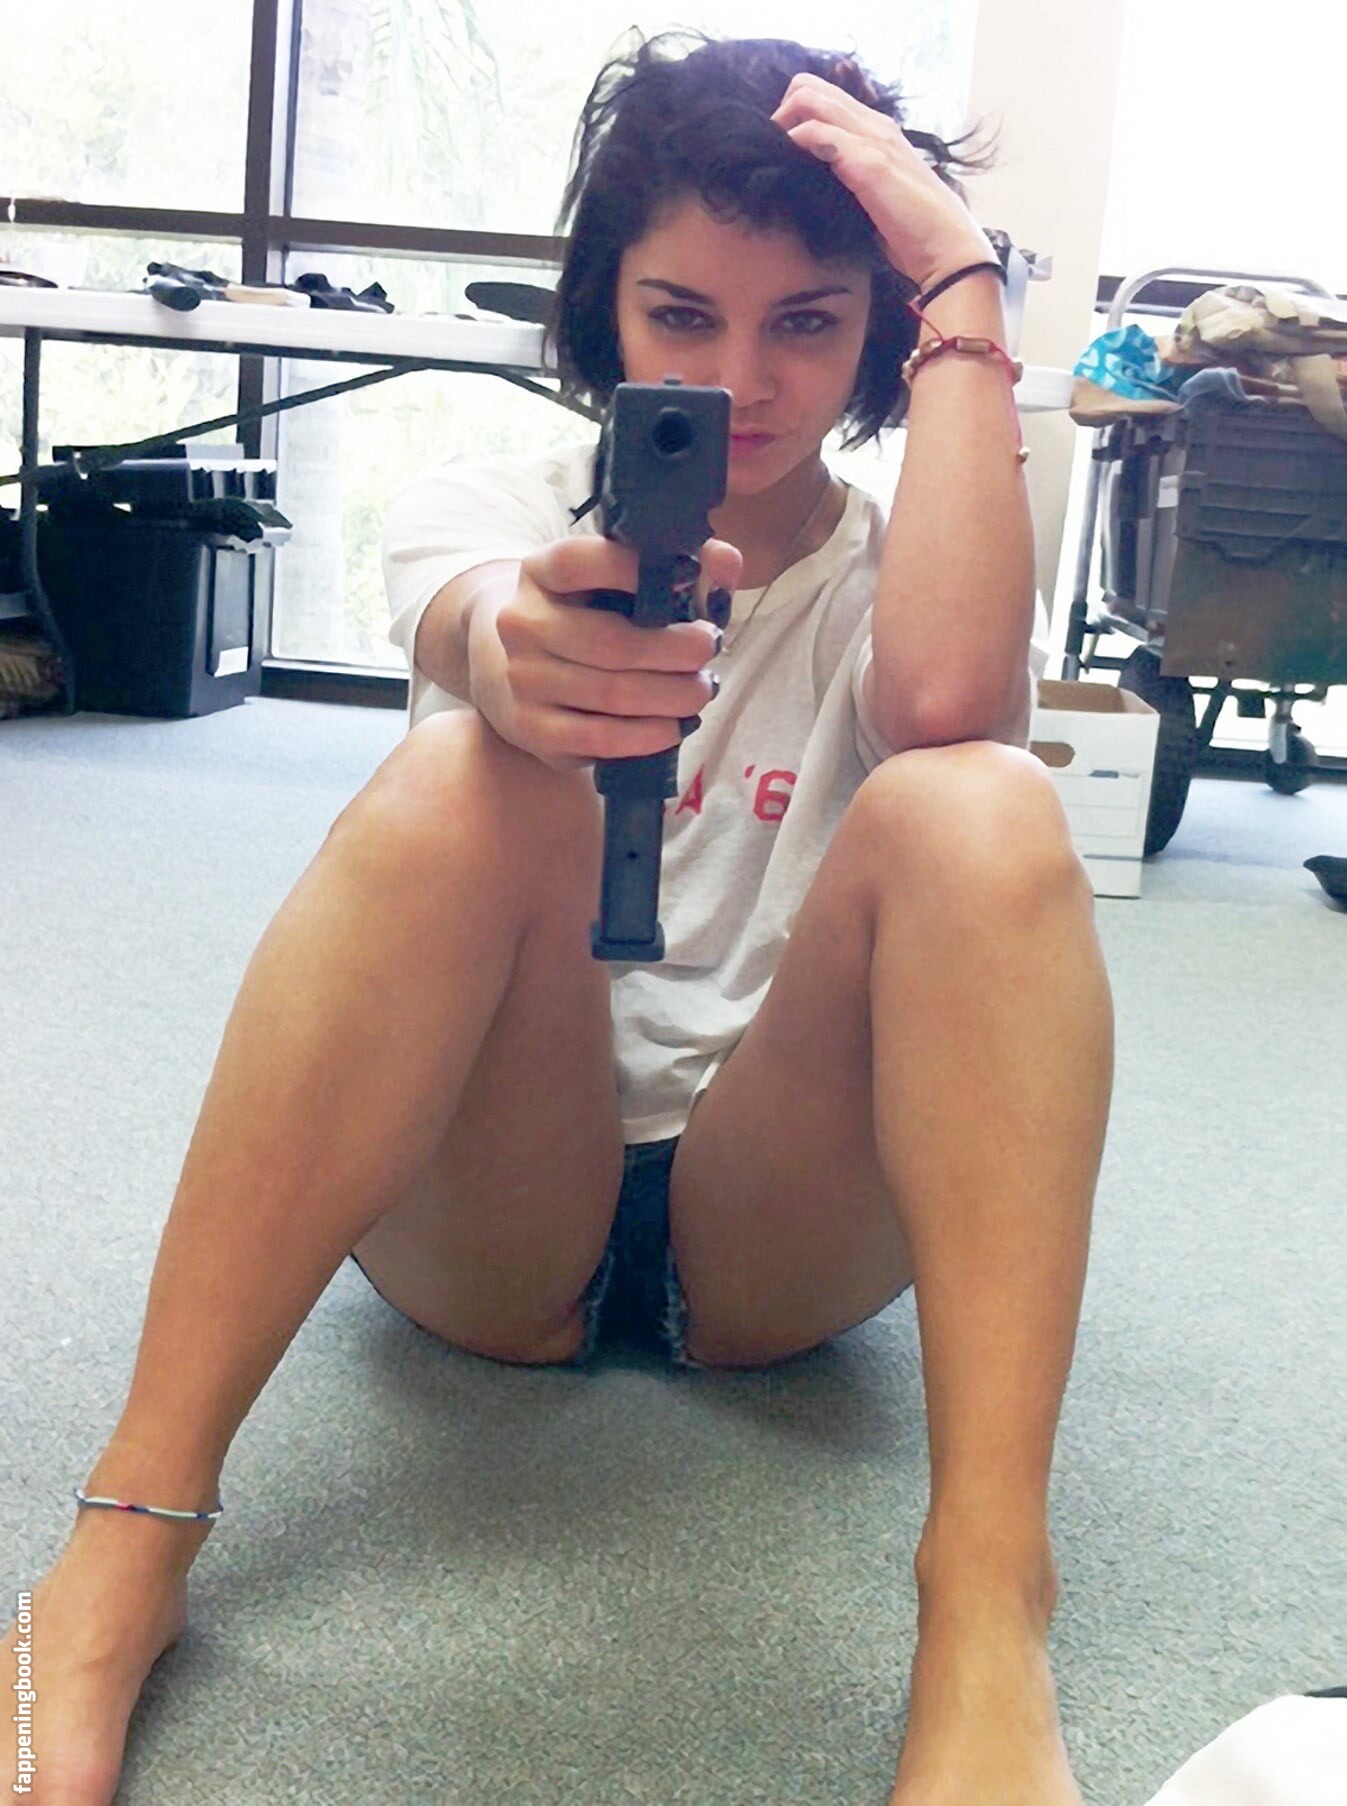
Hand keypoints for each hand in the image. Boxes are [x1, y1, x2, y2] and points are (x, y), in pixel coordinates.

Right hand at [467, 534, 739, 773]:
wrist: (515, 666)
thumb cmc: (585, 616)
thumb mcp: (614, 580)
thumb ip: (674, 565)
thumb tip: (724, 561)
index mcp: (540, 572)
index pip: (581, 562)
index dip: (635, 569)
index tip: (688, 578)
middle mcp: (522, 624)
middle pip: (611, 642)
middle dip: (676, 650)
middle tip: (710, 650)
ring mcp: (523, 679)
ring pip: (612, 694)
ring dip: (671, 696)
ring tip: (701, 690)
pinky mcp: (532, 727)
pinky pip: (600, 738)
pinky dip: (648, 736)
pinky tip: (675, 727)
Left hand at [769, 71, 994, 295]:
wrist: (946, 252)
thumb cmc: (912, 234)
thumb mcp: (873, 199)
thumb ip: (848, 182)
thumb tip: (811, 189)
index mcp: (877, 131)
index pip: (824, 97)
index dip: (793, 116)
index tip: (778, 151)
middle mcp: (875, 125)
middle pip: (809, 87)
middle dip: (780, 115)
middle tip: (768, 152)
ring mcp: (873, 139)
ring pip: (812, 100)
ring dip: (782, 125)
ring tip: (771, 158)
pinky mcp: (869, 162)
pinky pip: (818, 134)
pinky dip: (795, 144)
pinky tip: (786, 168)